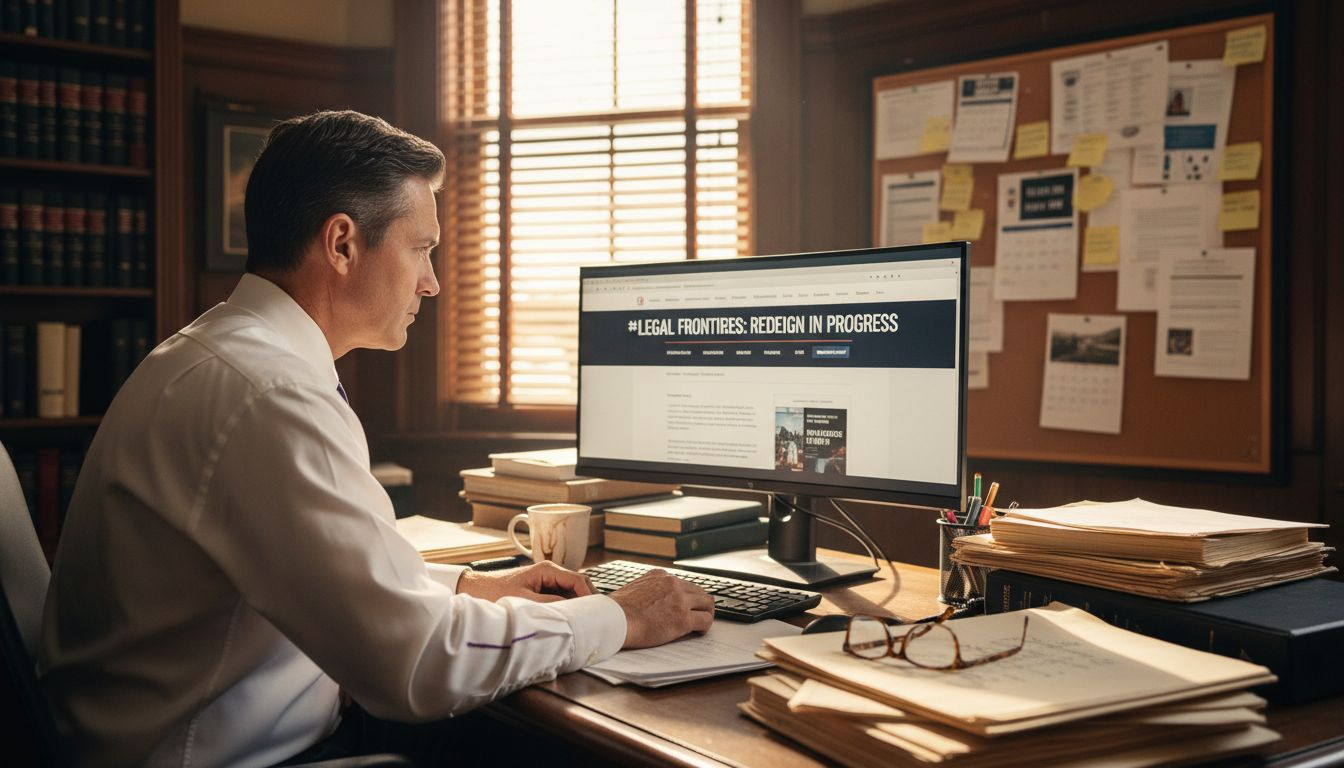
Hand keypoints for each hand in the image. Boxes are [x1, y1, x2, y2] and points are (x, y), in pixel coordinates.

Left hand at [456, 560, 595, 603]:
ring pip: (571, 590)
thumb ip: (549, 603)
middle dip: (587, 598)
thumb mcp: (524, 600)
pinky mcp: (542, 589)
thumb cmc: (495, 592)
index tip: (596, 610)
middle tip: (594, 617)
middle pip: (578, 583)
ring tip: (583, 619)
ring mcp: (547, 580)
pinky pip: (561, 596)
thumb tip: (572, 610)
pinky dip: (568, 605)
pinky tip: (568, 617)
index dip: (589, 594)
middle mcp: (550, 572)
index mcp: (547, 569)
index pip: (578, 579)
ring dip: (577, 602)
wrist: (476, 590)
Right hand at [607, 569, 714, 648]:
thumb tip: (650, 601)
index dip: (687, 596)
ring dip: (706, 613)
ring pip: (707, 603)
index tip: (686, 604)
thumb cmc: (616, 611)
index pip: (683, 583)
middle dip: (700, 604)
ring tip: (700, 624)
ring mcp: (679, 600)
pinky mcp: (683, 618)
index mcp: (659, 576)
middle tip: (698, 615)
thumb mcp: (632, 588)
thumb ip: (646, 590)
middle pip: (698, 591)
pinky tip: (698, 632)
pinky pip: (705, 620)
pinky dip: (705, 627)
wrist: (613, 621)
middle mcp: (672, 583)